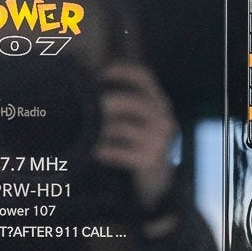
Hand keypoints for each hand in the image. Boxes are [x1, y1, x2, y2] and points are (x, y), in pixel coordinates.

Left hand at [93, 62, 177, 211]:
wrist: (158, 179)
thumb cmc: (139, 142)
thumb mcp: (137, 119)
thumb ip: (121, 103)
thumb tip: (88, 84)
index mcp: (159, 102)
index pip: (145, 78)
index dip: (123, 71)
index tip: (101, 73)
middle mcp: (163, 118)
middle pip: (134, 102)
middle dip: (108, 102)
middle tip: (88, 106)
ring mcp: (159, 140)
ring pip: (124, 128)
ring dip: (102, 128)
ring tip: (88, 131)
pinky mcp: (150, 160)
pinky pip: (122, 153)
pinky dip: (107, 151)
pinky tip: (96, 152)